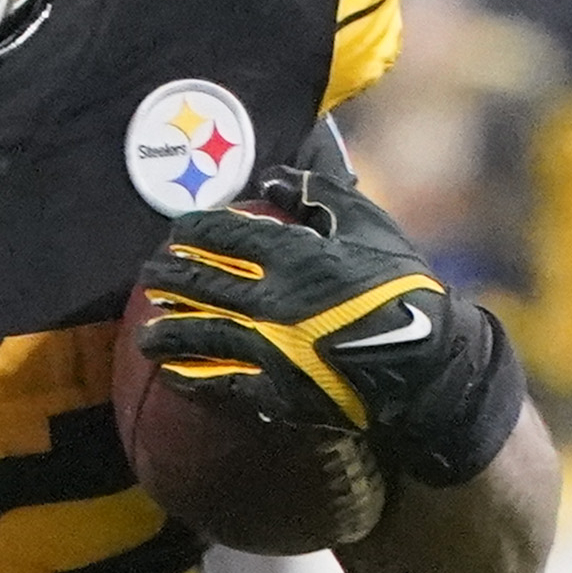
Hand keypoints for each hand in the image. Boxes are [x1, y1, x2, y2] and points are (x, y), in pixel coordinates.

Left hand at [130, 180, 521, 488]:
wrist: (426, 366)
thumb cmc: (402, 289)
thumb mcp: (369, 227)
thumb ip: (320, 197)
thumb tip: (276, 180)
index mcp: (294, 256)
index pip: (226, 236)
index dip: (195, 231)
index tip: (177, 231)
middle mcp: (271, 302)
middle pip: (202, 283)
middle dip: (170, 276)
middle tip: (150, 274)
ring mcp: (269, 350)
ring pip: (201, 335)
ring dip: (168, 332)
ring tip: (146, 334)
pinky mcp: (276, 392)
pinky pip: (221, 385)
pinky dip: (192, 379)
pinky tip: (172, 375)